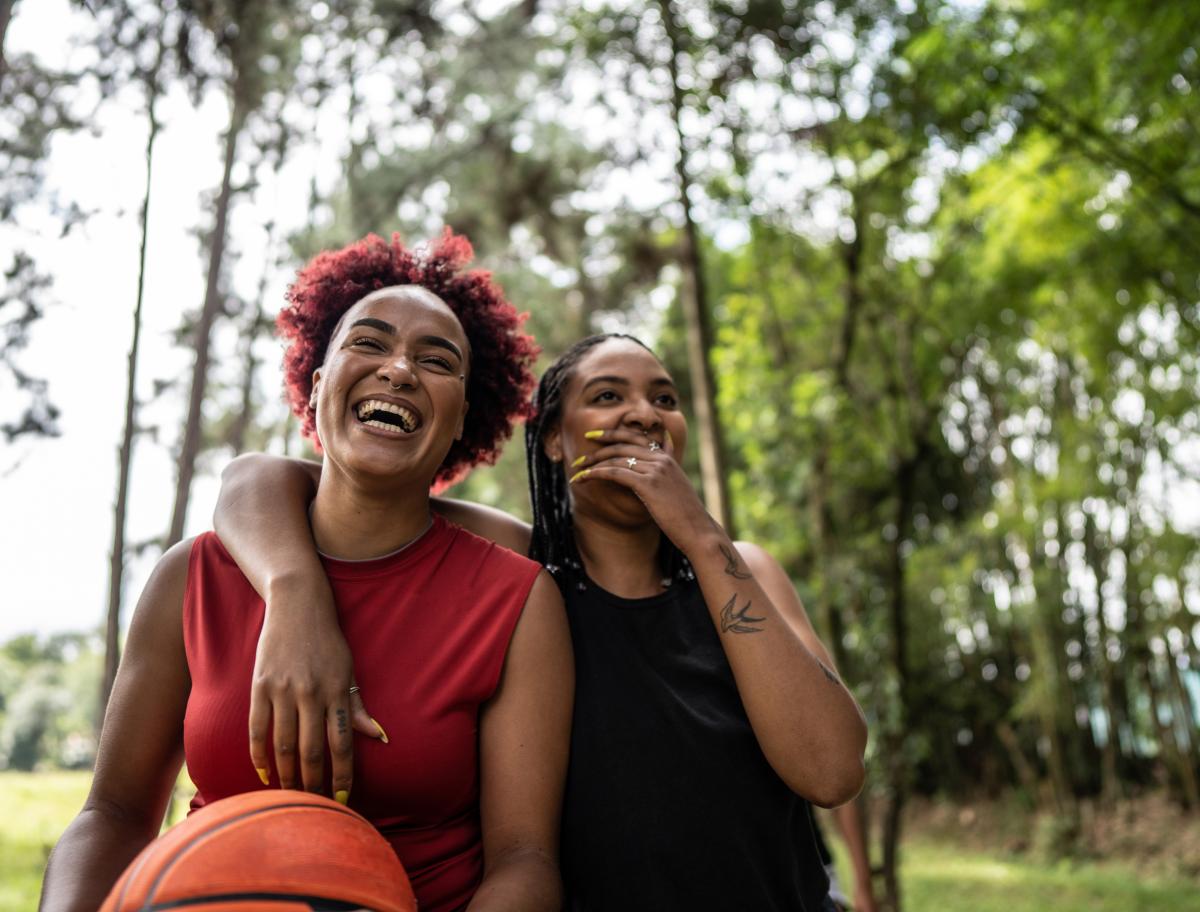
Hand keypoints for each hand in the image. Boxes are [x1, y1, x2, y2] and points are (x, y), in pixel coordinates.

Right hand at [248, 578, 384, 801]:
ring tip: (292, 796)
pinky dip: (260, 756)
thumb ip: (359, 706)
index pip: (343, 744)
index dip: (343, 775)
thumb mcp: (348, 670)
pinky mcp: (260, 686)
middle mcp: (312, 693)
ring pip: (285, 745)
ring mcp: (284, 690)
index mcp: (338, 691)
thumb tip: (379, 737)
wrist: (298, 604)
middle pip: (313, 751)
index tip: (344, 798)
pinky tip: (266, 774)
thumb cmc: (328, 641)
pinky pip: (258, 729)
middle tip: (316, 805)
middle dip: (315, 783)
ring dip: (288, 776)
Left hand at [568, 427, 716, 553]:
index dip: (613, 434)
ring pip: (616, 458)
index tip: (595, 436)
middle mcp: (661, 459)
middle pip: (623, 445)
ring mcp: (656, 470)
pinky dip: (596, 474)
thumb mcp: (676, 489)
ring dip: (593, 463)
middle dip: (598, 448)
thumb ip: (665, 475)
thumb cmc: (685, 516)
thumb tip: (652, 474)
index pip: (636, 437)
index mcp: (667, 458)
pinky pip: (615, 473)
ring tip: (577, 469)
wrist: (698, 531)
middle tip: (580, 456)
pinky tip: (584, 478)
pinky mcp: (648, 484)